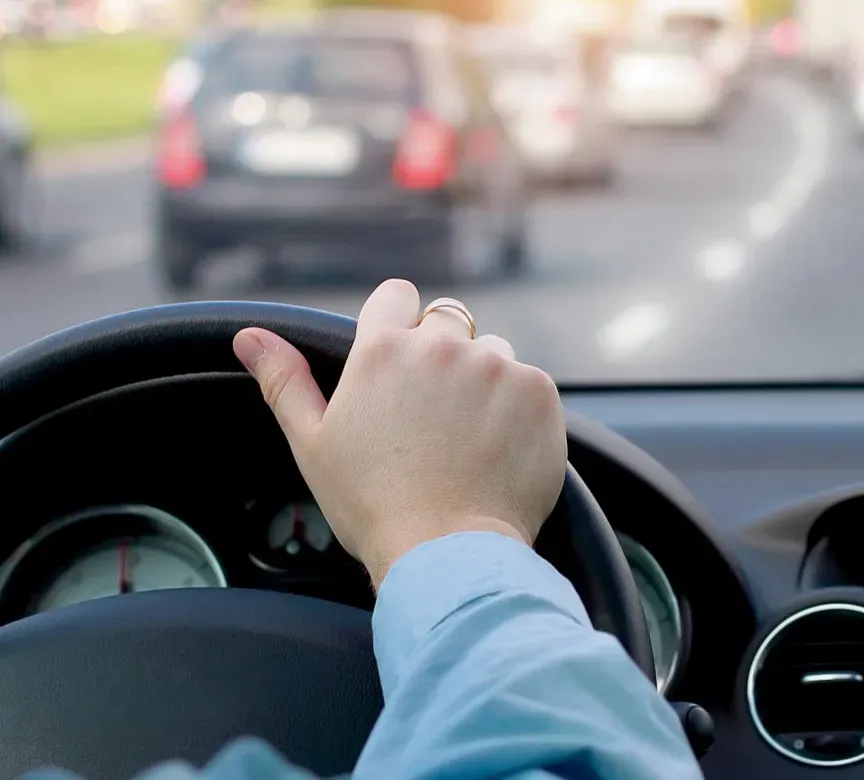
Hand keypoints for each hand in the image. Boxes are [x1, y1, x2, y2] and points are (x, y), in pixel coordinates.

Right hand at [232, 279, 567, 586]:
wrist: (448, 553)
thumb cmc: (373, 505)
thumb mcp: (313, 444)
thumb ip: (285, 380)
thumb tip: (249, 335)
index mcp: (382, 350)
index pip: (396, 296)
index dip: (398, 326)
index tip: (400, 364)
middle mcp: (443, 346)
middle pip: (448, 323)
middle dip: (442, 356)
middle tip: (434, 416)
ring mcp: (497, 366)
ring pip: (493, 352)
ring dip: (484, 381)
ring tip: (468, 438)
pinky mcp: (538, 392)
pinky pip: (529, 384)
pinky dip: (518, 409)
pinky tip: (499, 449)